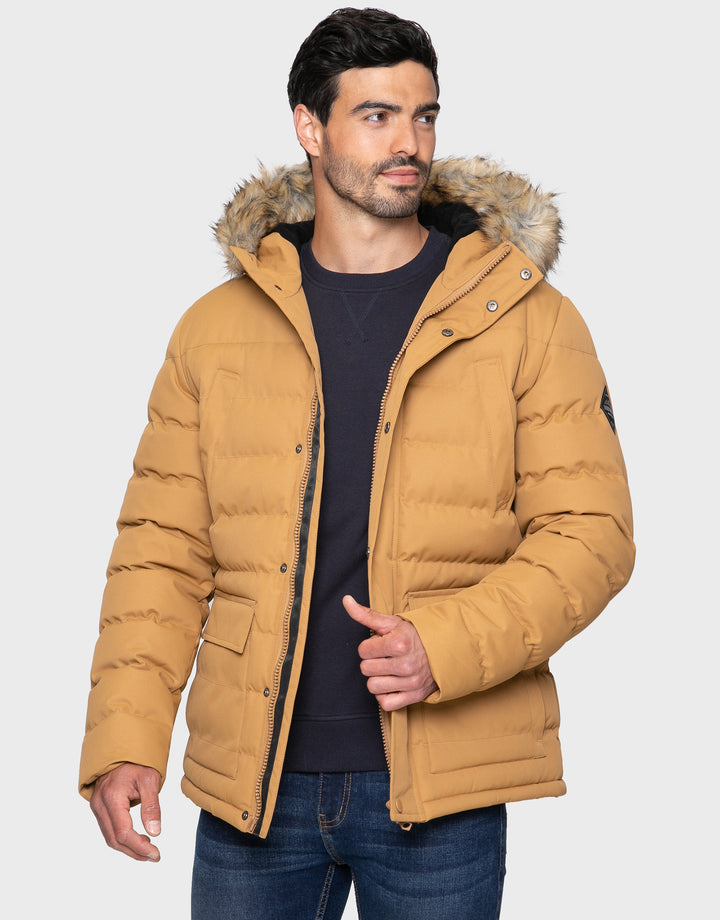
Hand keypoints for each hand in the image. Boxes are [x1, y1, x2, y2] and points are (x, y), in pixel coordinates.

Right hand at [90, 763, 161, 861]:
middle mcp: (100, 804)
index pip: (124, 832)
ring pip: (110, 837)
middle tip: (154, 856)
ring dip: (129, 847)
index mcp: (112, 796)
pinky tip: (138, 839)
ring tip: (149, 849)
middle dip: (135, 851)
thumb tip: (156, 832)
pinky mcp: (99, 808)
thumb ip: (152, 806)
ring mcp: (97, 807)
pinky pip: (109, 830)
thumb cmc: (137, 762)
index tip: (156, 854)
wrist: (121, 750)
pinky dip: (123, 839)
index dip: (139, 847)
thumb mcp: (150, 779)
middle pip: (114, 839)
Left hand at [343, 595, 437, 710]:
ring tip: (388, 669)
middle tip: (386, 656)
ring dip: (377, 678)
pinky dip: (385, 695)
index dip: (369, 646)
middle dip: (372, 661)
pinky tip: (391, 683)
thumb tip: (346, 600)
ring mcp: (411, 682)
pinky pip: (386, 704)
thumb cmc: (415, 635)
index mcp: (399, 643)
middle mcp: (406, 664)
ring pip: (373, 687)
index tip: (381, 645)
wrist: (444, 649)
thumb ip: (366, 614)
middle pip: (366, 669)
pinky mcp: (414, 696)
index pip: (363, 650)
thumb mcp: (392, 622)